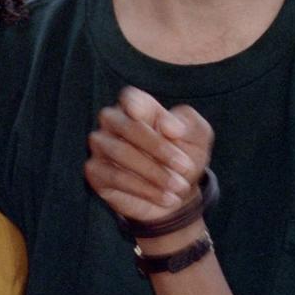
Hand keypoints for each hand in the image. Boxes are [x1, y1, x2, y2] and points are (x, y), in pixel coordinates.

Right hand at [85, 86, 213, 223]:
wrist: (176, 192)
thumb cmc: (185, 155)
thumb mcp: (198, 136)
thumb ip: (188, 123)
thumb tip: (168, 127)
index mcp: (138, 105)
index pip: (130, 97)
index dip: (138, 105)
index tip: (160, 122)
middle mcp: (113, 121)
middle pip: (127, 126)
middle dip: (159, 148)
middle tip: (186, 167)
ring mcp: (101, 145)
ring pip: (121, 153)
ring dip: (154, 172)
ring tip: (179, 186)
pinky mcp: (95, 171)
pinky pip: (115, 177)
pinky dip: (144, 189)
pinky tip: (166, 197)